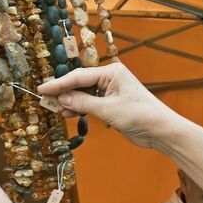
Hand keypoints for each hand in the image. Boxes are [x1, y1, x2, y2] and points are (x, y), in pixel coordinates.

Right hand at [36, 63, 177, 148]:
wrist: (160, 130)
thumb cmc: (138, 115)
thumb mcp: (107, 109)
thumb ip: (82, 103)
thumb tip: (61, 99)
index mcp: (111, 72)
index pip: (79, 76)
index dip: (59, 83)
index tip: (42, 89)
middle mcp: (110, 78)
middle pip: (80, 83)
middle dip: (63, 92)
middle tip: (45, 100)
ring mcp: (111, 91)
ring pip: (84, 93)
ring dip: (71, 102)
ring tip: (56, 110)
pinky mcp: (112, 103)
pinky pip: (91, 102)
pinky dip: (80, 108)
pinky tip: (69, 114)